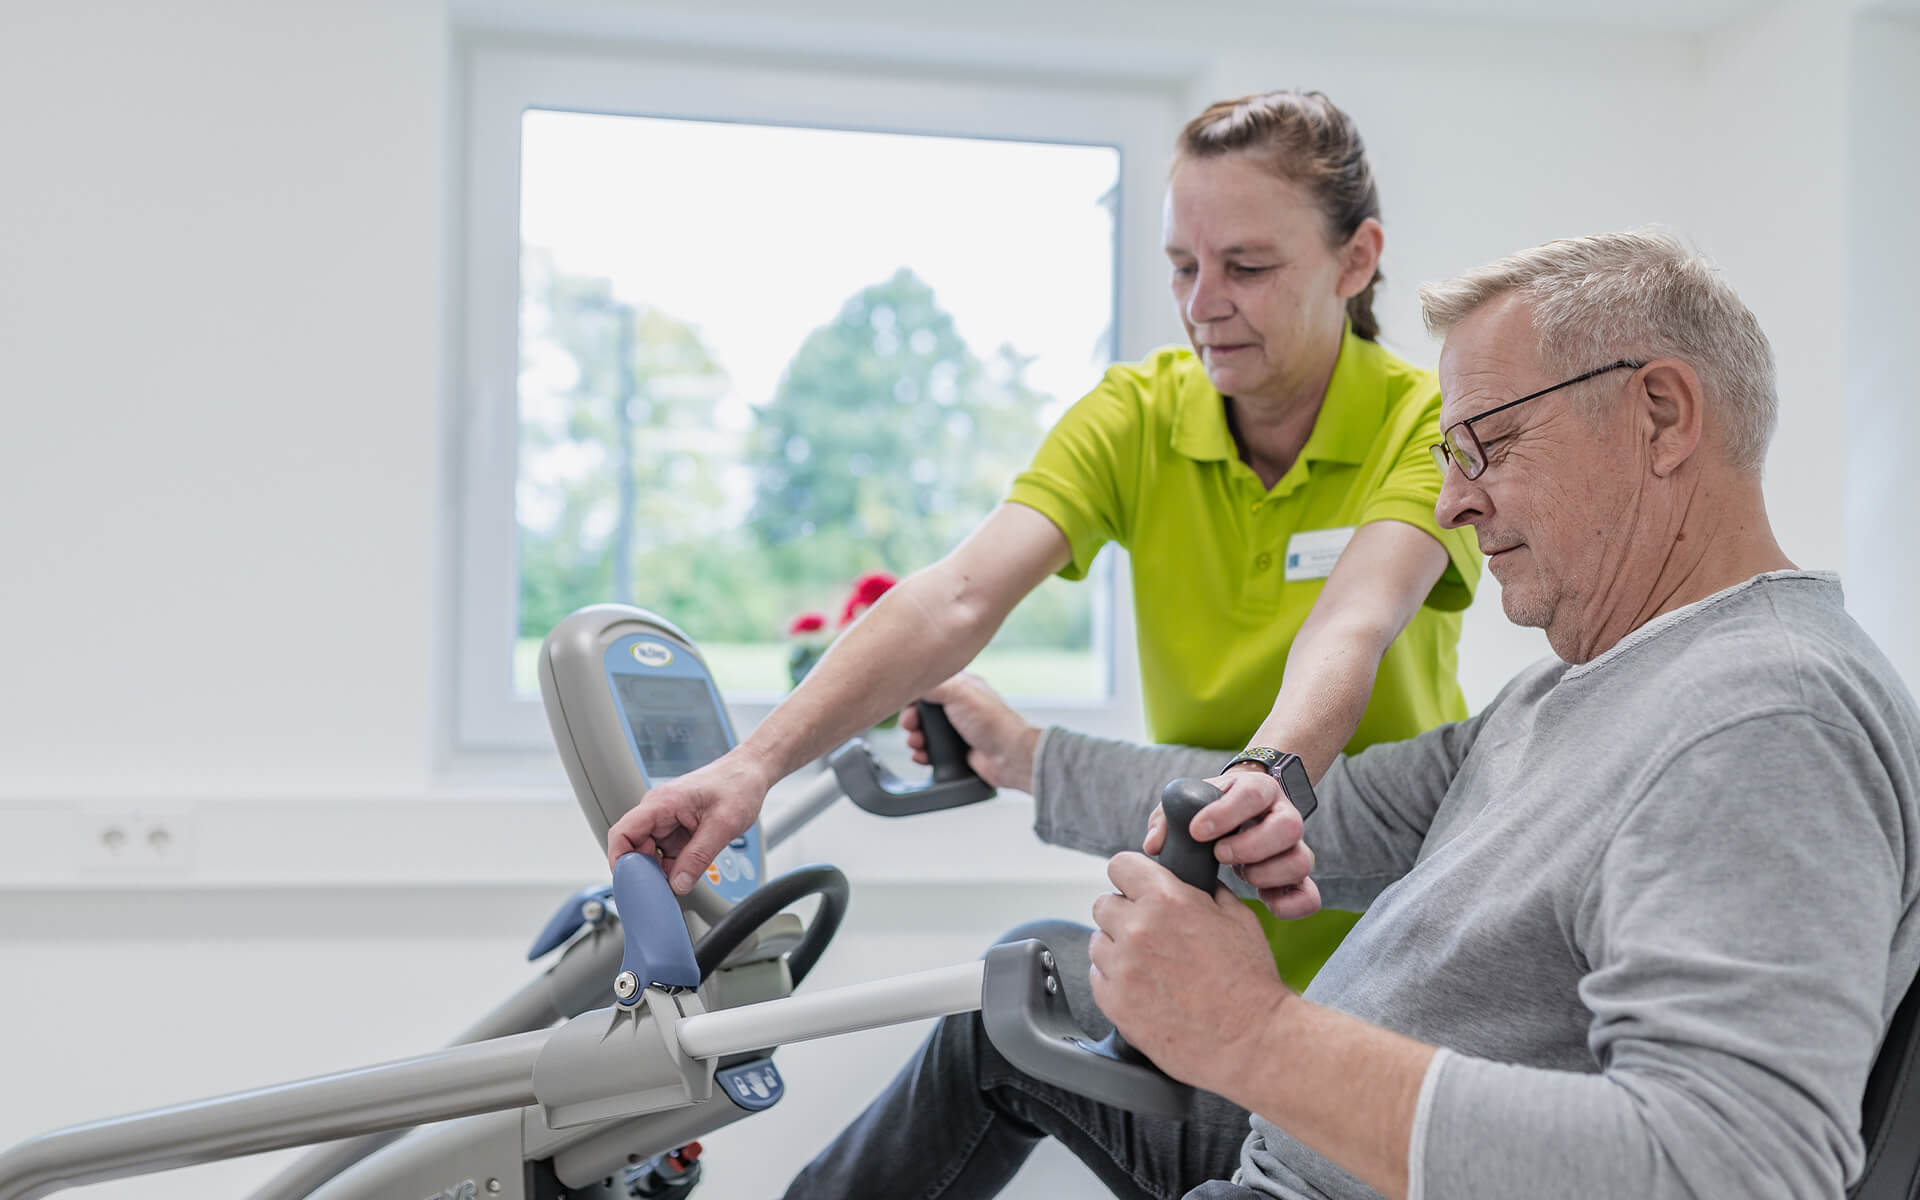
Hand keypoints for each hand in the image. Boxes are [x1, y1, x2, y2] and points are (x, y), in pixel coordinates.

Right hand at [605, 751, 772, 892]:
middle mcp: (659, 811)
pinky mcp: (678, 829)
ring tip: (681, 880)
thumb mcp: (722, 825)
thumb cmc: (738, 784)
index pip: (622, 833)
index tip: (629, 883)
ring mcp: (667, 820)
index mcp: (661, 803)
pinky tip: (688, 872)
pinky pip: (667, 853)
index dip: (619, 861)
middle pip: (634, 848)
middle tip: (662, 890)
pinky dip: (675, 866)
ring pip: (651, 854)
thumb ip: (699, 857)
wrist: (752, 772)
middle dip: (645, 871)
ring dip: (662, 870)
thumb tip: (678, 884)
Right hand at [899, 673, 1039, 791]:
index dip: (914, 694)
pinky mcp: (957, 750)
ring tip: (917, 743)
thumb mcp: (958, 692)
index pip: (930, 685)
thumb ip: (932, 684)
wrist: (1009, 757)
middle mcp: (959, 706)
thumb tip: (910, 681)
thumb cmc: (991, 722)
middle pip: (923, 710)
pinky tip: (922, 756)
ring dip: (916, 738)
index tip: (906, 703)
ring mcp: (958, 729)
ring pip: (925, 731)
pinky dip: (923, 754)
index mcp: (962, 687)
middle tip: (911, 726)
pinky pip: (931, 751)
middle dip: (912, 720)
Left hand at [1088, 851, 1293, 1095]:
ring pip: (1097, 942)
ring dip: (1117, 948)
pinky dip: (1114, 980)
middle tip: (1150, 933)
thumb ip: (1207, 893)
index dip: (1130, 876)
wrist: (1250, 1040)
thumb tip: (1191, 883)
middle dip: (1124, 914)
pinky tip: (1144, 988)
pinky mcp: (1115, 1003)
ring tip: (1150, 966)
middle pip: (1104, 905)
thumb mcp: (1239, 919)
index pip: (1120, 866)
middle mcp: (1137, 929)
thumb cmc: (1250, 983)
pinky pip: (1098, 977)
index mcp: (1167, 900)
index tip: (1135, 886)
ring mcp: (1122, 968)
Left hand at [1143, 768, 1318, 918]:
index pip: (1253, 794)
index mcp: (1257, 790)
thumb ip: (1167, 818)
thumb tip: (1154, 846)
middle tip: (1220, 855)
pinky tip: (1264, 902)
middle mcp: (1284, 816)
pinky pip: (1310, 897)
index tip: (1197, 831)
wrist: (1242, 814)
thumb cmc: (1210, 809)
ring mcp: (1295, 848)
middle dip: (1251, 846)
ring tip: (1240, 875)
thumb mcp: (1189, 803)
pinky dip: (1290, 905)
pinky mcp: (1298, 880)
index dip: (1225, 814)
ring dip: (1266, 874)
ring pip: (1301, 862)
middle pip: (1290, 827)